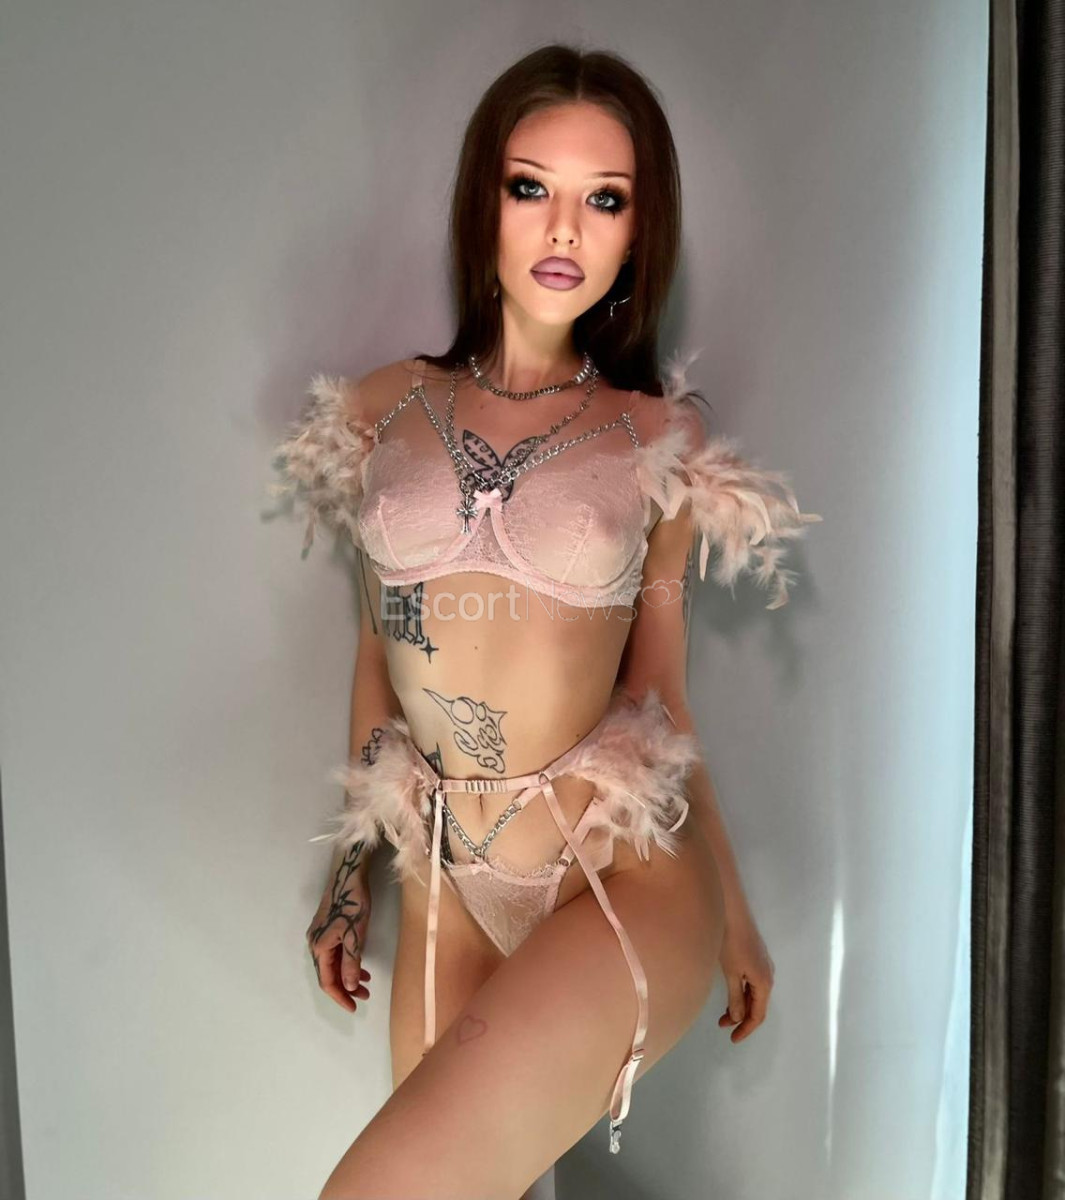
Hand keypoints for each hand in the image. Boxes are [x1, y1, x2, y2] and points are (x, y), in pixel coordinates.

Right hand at [306, 843, 372, 1011]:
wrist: (348, 874)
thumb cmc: (352, 904)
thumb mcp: (355, 936)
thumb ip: (351, 963)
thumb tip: (348, 988)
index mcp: (319, 947)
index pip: (327, 981)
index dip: (340, 997)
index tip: (354, 1007)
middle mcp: (315, 943)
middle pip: (329, 974)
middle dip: (346, 988)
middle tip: (365, 996)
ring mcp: (319, 934)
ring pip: (333, 963)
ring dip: (348, 974)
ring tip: (366, 982)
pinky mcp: (327, 927)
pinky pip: (335, 952)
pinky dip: (347, 961)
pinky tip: (360, 963)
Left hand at [717, 903, 774, 1042]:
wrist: (732, 911)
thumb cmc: (730, 942)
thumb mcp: (731, 973)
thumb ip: (735, 998)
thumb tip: (739, 1018)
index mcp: (765, 982)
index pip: (758, 1014)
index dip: (746, 1029)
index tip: (732, 1039)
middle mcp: (769, 975)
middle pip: (758, 1005)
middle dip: (742, 1018)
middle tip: (723, 1026)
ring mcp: (764, 964)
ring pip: (755, 993)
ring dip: (741, 1005)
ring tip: (723, 1013)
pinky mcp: (757, 956)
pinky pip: (753, 982)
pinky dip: (742, 992)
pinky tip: (731, 992)